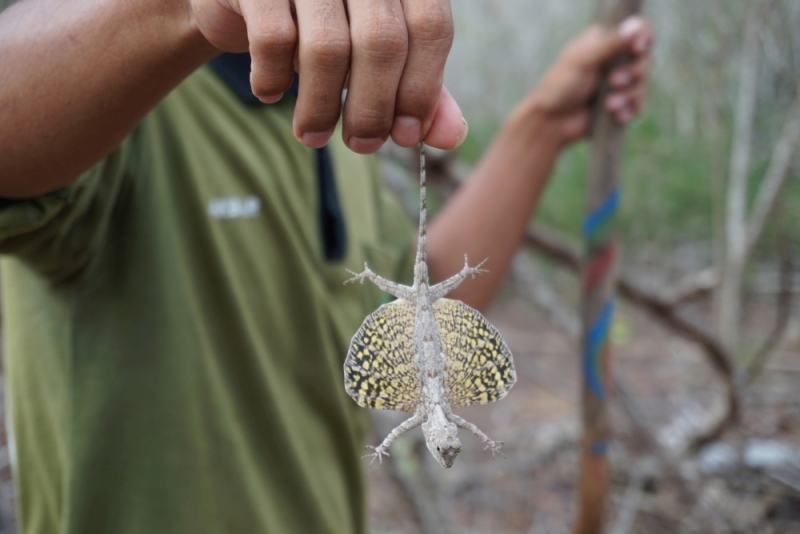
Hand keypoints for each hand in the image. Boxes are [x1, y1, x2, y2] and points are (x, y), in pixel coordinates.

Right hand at [189, 0, 467, 152]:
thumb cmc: (321, 28)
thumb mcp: (375, 56)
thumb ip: (417, 88)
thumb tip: (452, 136)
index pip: (430, 26)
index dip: (422, 88)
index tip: (405, 135)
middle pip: (383, 42)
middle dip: (373, 109)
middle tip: (360, 145)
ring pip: (327, 47)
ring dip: (321, 107)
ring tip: (313, 136)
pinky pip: (273, 39)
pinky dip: (272, 78)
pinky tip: (270, 93)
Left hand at [525, 16, 652, 145]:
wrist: (551, 122)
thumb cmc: (560, 86)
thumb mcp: (583, 61)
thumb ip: (611, 44)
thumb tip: (636, 26)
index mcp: (605, 41)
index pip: (637, 30)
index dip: (644, 37)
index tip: (638, 48)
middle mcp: (615, 59)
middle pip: (646, 58)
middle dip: (634, 72)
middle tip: (614, 82)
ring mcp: (619, 82)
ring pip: (644, 83)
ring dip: (630, 95)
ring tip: (609, 105)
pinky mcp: (621, 103)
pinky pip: (639, 104)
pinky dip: (629, 110)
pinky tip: (615, 115)